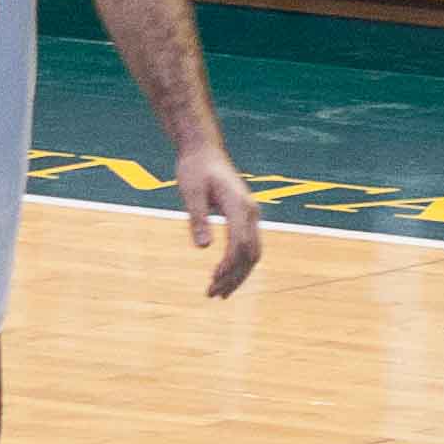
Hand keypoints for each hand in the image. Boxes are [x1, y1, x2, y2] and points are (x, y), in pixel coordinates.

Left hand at [176, 143, 261, 297]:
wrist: (204, 150)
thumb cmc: (195, 168)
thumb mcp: (191, 192)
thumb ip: (198, 218)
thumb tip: (204, 248)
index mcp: (239, 204)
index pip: (240, 243)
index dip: (228, 265)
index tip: (212, 280)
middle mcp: (251, 211)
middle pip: (251, 253)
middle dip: (234, 277)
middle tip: (212, 294)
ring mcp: (251, 214)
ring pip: (253, 253)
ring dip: (238, 275)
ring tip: (218, 293)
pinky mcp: (246, 217)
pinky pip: (248, 246)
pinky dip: (239, 265)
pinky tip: (224, 276)